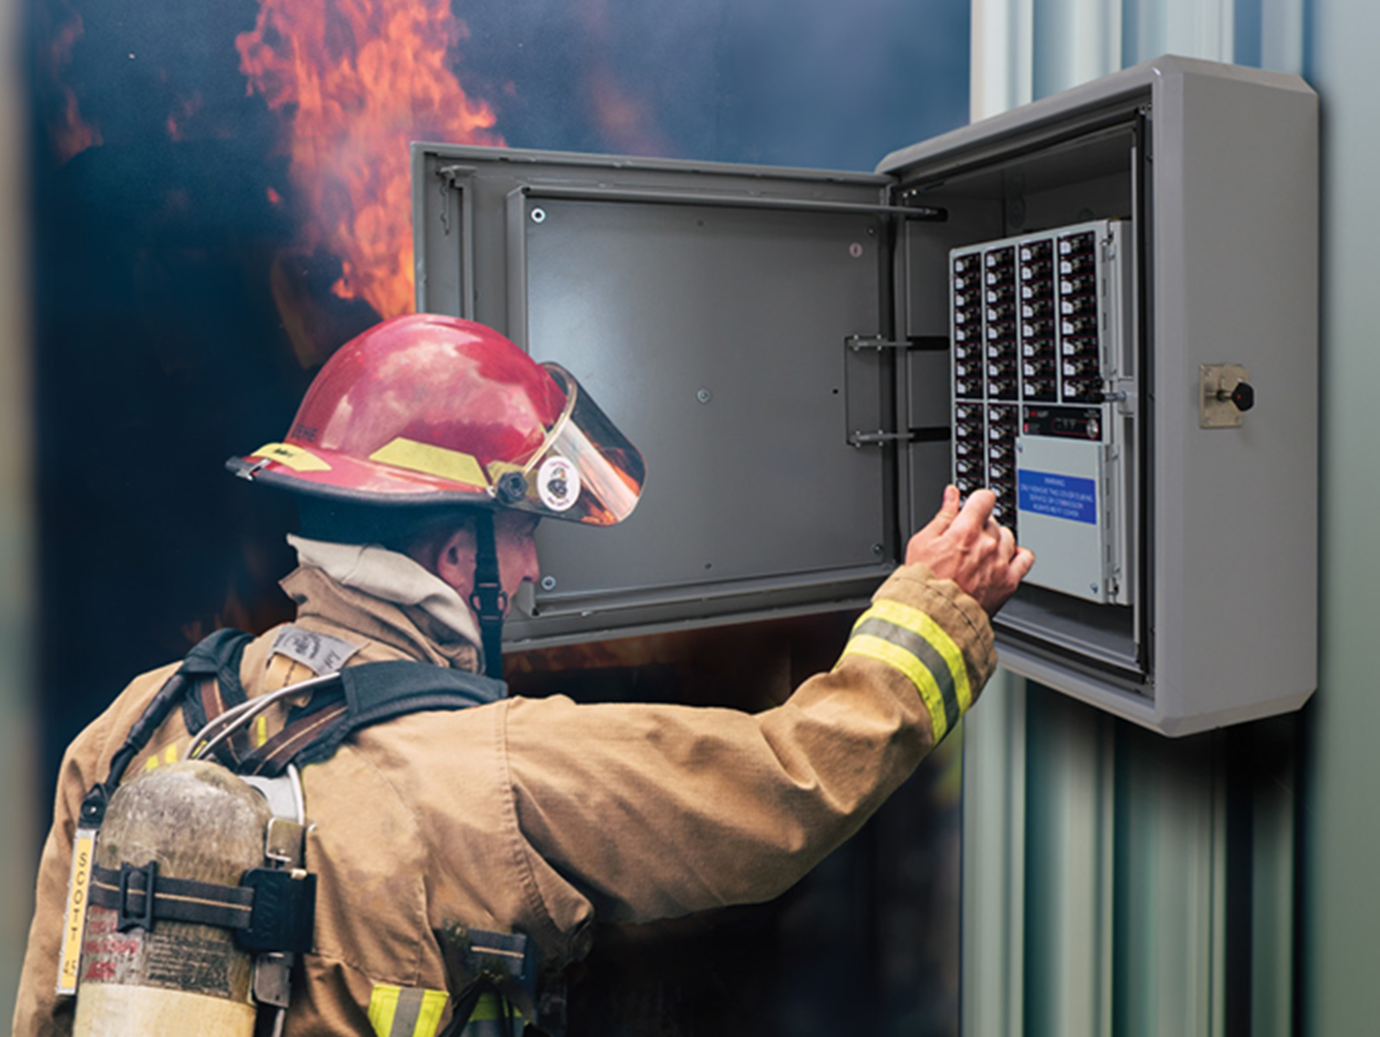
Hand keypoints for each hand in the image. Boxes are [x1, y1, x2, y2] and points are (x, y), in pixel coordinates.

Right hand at [905, 485, 1034, 614]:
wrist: (934, 617)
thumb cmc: (923, 583)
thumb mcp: (921, 542)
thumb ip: (941, 516)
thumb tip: (952, 495)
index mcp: (965, 530)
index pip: (984, 498)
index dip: (976, 502)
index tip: (972, 508)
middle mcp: (987, 544)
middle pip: (993, 521)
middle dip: (980, 526)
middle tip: (965, 541)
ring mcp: (1000, 563)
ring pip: (1008, 537)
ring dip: (996, 540)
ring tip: (980, 553)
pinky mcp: (1008, 582)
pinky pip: (1025, 559)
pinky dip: (1017, 555)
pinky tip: (1004, 559)